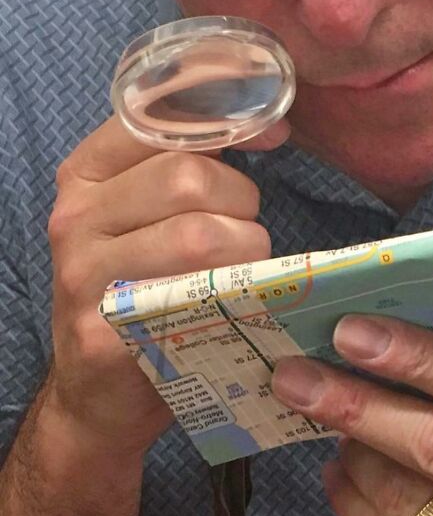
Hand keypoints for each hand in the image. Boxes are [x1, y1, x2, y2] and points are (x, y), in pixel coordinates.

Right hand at [47, 116, 288, 454]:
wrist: (97, 396)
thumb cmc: (137, 302)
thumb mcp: (140, 227)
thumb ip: (184, 176)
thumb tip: (268, 127)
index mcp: (85, 179)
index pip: (156, 119)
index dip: (226, 120)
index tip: (272, 136)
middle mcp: (77, 219)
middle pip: (190, 177)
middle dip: (244, 205)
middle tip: (248, 239)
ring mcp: (86, 277)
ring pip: (201, 235)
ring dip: (248, 254)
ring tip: (245, 276)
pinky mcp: (107, 332)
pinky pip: (197, 299)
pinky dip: (236, 299)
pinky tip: (238, 308)